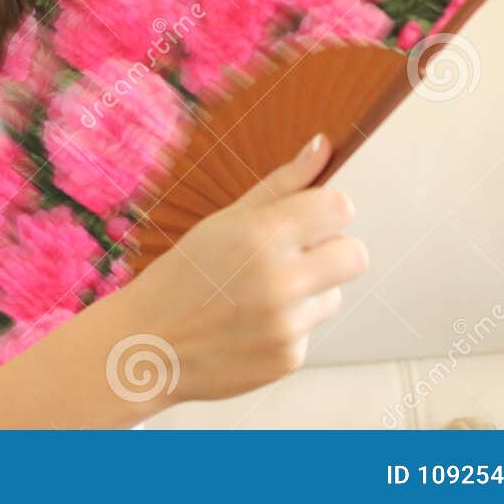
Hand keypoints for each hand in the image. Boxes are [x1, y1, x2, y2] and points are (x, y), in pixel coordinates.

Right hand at [123, 131, 368, 405]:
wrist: (147, 345)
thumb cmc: (183, 274)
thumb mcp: (224, 220)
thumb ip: (281, 184)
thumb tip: (323, 145)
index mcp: (262, 234)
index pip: (340, 208)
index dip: (327, 211)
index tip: (309, 218)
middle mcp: (280, 279)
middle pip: (355, 255)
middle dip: (333, 251)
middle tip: (293, 256)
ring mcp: (287, 324)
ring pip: (333, 294)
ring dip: (308, 292)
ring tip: (257, 295)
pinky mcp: (289, 358)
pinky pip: (310, 330)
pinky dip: (288, 326)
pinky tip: (250, 325)